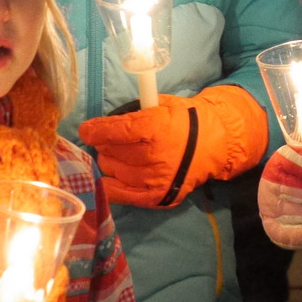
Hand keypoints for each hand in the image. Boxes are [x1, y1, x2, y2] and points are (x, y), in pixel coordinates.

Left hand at [78, 85, 268, 207]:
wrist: (214, 145)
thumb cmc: (186, 121)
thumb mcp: (163, 105)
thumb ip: (134, 112)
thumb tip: (104, 123)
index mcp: (155, 128)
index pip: (111, 131)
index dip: (93, 130)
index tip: (87, 129)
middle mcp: (153, 156)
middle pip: (107, 151)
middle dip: (105, 144)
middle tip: (114, 140)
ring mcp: (154, 180)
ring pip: (110, 170)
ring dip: (111, 161)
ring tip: (124, 156)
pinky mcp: (155, 197)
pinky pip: (117, 193)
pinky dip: (110, 183)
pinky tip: (115, 174)